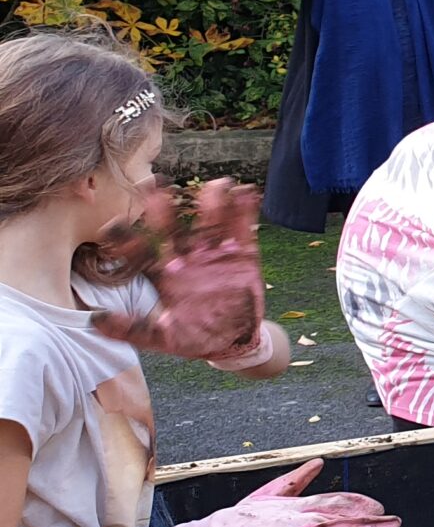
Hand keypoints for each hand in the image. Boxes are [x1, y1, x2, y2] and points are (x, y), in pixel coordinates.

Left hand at [89, 179, 266, 361]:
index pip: (141, 251)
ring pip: (210, 220)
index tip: (110, 227)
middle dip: (163, 206)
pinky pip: (243, 227)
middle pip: (173, 226)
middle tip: (154, 185)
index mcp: (165, 274)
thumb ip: (131, 329)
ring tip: (217, 186)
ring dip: (212, 202)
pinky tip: (246, 193)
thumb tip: (95, 321)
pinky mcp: (242, 253)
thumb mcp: (160, 337)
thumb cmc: (193, 337)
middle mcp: (188, 257)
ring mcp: (215, 253)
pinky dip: (245, 209)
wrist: (233, 340)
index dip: (126, 238)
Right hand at [134, 460, 398, 526]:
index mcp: (292, 506)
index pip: (334, 502)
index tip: (381, 508)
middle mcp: (292, 523)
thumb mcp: (266, 495)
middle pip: (337, 521)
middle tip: (394, 525)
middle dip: (368, 523)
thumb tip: (318, 462)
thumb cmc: (233, 521)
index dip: (360, 505)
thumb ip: (296, 481)